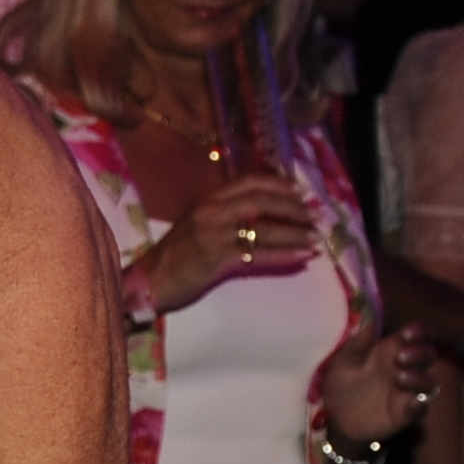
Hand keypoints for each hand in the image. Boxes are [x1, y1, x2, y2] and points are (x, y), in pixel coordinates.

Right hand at [140, 176, 318, 311]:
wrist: (148, 281)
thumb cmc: (174, 256)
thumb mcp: (196, 226)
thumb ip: (224, 216)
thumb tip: (261, 216)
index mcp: (207, 200)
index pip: (248, 182)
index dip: (278, 184)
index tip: (300, 193)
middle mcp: (210, 211)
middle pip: (261, 202)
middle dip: (293, 209)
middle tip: (315, 217)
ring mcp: (212, 234)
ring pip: (263, 228)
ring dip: (295, 233)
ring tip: (315, 238)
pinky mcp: (216, 258)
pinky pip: (258, 253)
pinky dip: (284, 253)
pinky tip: (302, 256)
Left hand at [317, 325, 434, 446]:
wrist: (334, 419)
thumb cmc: (341, 386)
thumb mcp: (344, 361)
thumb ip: (359, 342)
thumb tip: (371, 319)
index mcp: (389, 353)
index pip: (414, 338)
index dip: (417, 333)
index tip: (408, 333)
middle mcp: (403, 370)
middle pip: (428, 356)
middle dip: (420, 352)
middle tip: (400, 357)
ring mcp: (407, 392)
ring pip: (430, 382)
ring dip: (420, 378)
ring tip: (399, 378)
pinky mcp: (405, 414)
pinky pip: (421, 409)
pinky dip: (420, 405)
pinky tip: (411, 403)